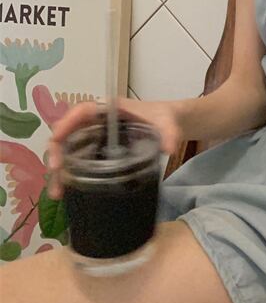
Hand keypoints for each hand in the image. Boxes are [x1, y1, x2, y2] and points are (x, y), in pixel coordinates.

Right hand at [46, 97, 182, 199]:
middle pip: (69, 132)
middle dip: (57, 153)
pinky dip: (71, 173)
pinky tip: (68, 191)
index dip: (66, 123)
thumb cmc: (165, 117)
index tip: (56, 140)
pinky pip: (79, 159)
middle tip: (56, 175)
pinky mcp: (99, 149)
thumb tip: (169, 149)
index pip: (82, 111)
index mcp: (111, 109)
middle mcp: (98, 121)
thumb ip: (169, 134)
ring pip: (69, 149)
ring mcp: (97, 136)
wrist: (171, 123)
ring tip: (58, 193)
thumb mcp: (168, 124)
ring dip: (60, 169)